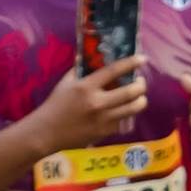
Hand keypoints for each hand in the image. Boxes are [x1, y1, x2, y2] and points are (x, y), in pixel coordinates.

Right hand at [31, 57, 145, 154]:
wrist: (49, 132)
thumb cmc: (56, 104)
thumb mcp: (67, 82)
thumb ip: (82, 70)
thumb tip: (95, 59)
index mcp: (87, 87)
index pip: (113, 71)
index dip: (130, 63)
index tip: (142, 58)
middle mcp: (98, 103)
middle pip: (130, 92)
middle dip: (141, 85)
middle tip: (141, 82)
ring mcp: (103, 119)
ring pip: (133, 109)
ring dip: (141, 101)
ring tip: (140, 97)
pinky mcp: (106, 132)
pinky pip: (123, 121)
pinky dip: (127, 114)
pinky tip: (125, 110)